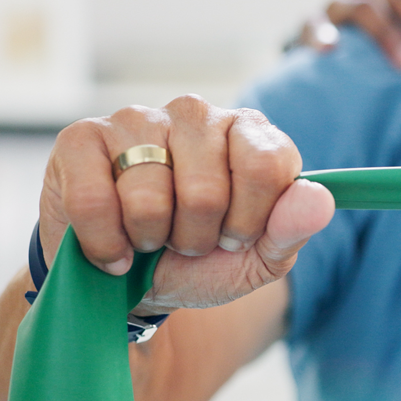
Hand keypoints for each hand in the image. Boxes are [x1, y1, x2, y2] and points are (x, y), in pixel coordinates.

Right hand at [38, 96, 334, 315]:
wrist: (130, 284)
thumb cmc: (201, 264)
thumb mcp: (256, 261)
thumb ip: (291, 230)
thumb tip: (320, 200)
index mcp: (251, 136)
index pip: (267, 165)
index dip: (250, 219)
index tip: (234, 238)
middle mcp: (198, 115)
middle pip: (207, 188)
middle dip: (196, 236)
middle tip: (186, 241)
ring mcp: (137, 118)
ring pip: (149, 194)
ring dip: (149, 238)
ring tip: (149, 237)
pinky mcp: (81, 138)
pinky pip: (94, 199)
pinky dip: (105, 242)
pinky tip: (113, 246)